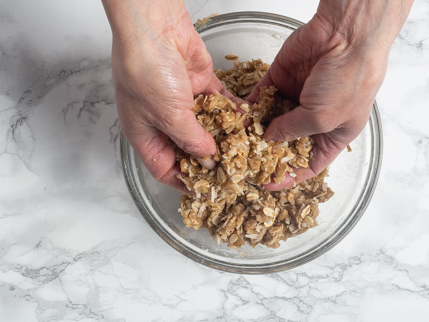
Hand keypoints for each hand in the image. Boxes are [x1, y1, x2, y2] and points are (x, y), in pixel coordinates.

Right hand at [102, 0, 232, 190]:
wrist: (153, 26)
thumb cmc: (145, 71)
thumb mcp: (168, 116)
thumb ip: (191, 140)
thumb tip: (208, 159)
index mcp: (145, 134)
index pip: (164, 168)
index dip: (183, 181)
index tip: (205, 190)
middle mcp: (163, 120)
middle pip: (188, 149)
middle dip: (209, 159)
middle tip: (232, 170)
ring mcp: (182, 102)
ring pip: (207, 126)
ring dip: (224, 136)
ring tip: (245, 148)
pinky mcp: (200, 84)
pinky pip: (220, 103)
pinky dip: (232, 112)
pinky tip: (246, 121)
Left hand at [247, 0, 412, 189]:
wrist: (344, 34)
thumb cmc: (349, 78)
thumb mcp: (322, 118)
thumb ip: (292, 131)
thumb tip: (268, 138)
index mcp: (333, 134)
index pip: (309, 164)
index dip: (289, 176)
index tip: (267, 183)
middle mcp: (313, 118)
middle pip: (285, 143)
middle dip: (266, 153)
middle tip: (245, 163)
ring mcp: (295, 98)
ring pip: (269, 120)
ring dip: (254, 130)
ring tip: (237, 141)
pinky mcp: (280, 79)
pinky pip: (260, 97)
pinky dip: (250, 107)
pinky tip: (238, 117)